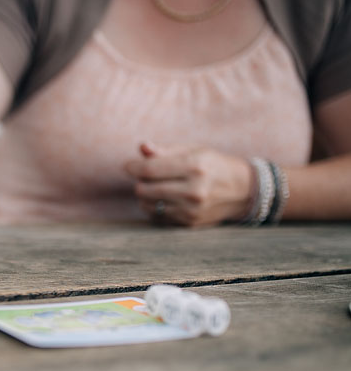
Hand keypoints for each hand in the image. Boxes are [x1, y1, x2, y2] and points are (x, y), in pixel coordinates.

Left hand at [125, 143, 253, 226]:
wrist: (243, 190)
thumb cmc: (213, 165)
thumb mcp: (194, 151)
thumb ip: (165, 151)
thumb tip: (142, 147)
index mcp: (195, 166)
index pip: (150, 169)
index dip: (133, 167)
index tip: (128, 166)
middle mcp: (194, 190)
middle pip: (144, 188)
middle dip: (139, 180)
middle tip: (146, 175)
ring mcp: (191, 209)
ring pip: (147, 204)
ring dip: (145, 194)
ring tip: (156, 186)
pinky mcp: (189, 223)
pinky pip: (157, 215)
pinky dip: (154, 206)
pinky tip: (164, 198)